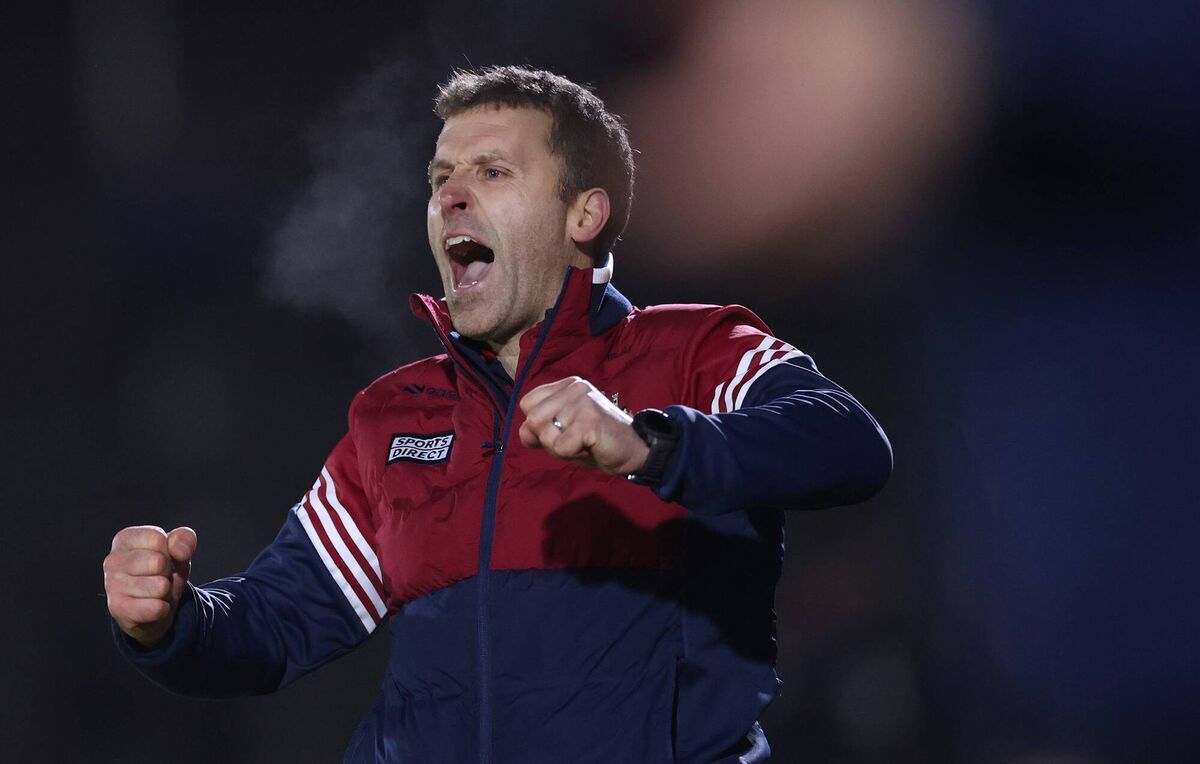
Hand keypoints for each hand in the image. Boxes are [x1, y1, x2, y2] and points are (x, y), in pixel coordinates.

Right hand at [103, 525, 195, 648]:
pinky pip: (156, 608)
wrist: (152, 610)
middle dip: (168, 572)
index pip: (158, 539)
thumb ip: (184, 539)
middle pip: (159, 562)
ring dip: (166, 592)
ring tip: (155, 591)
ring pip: (160, 586)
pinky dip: (163, 609)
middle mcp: (112, 560)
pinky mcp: (118, 609)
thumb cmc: (163, 572)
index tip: (163, 558)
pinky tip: (151, 606)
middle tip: (160, 577)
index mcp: (125, 539)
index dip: (171, 551)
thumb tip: (180, 549)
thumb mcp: (178, 551)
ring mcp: (112, 585)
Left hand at [518, 376, 648, 475]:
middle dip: (549, 440)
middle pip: (533, 419)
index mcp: (566, 386)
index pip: (527, 403)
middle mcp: (574, 388)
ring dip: (562, 449)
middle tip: (575, 440)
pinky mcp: (589, 419)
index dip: (538, 425)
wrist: (634, 451)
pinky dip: (572, 454)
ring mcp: (582, 402)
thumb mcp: (563, 434)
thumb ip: (540, 431)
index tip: (563, 431)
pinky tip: (591, 446)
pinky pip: (561, 447)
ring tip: (584, 443)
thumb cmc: (597, 442)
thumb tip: (523, 431)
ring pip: (545, 435)